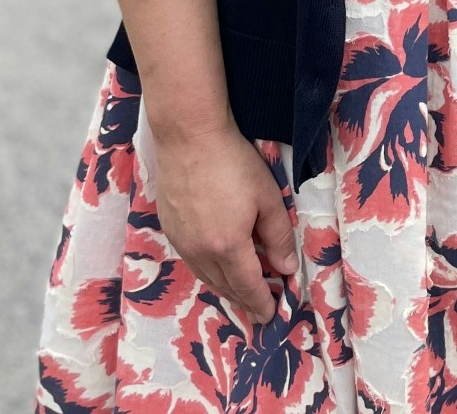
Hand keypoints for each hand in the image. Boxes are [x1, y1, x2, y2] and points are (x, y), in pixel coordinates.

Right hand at [151, 116, 297, 324]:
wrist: (190, 139)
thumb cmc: (235, 164)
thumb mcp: (267, 197)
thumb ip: (277, 236)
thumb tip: (286, 268)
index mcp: (228, 246)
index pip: (248, 285)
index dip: (260, 303)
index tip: (270, 317)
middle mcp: (201, 252)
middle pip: (225, 286)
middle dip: (244, 300)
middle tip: (258, 312)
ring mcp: (181, 242)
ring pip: (206, 276)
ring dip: (225, 288)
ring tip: (240, 294)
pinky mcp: (170, 229)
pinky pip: (193, 262)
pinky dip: (209, 272)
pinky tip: (217, 267)